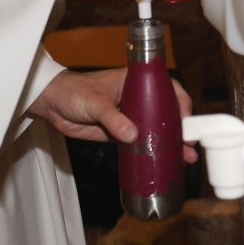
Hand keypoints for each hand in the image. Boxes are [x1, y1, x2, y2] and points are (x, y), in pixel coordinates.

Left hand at [27, 69, 196, 160]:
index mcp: (135, 82)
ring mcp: (130, 117)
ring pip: (156, 130)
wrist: (52, 104)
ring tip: (184, 159)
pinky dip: (152, 152)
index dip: (180, 102)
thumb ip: (112, 118)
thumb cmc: (73, 92)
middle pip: (166, 112)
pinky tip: (162, 162)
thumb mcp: (95, 102)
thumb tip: (132, 135)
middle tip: (190, 145)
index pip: (166, 88)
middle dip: (181, 128)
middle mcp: (137, 99)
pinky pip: (140, 143)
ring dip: (170, 144)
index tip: (187, 120)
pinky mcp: (120, 134)